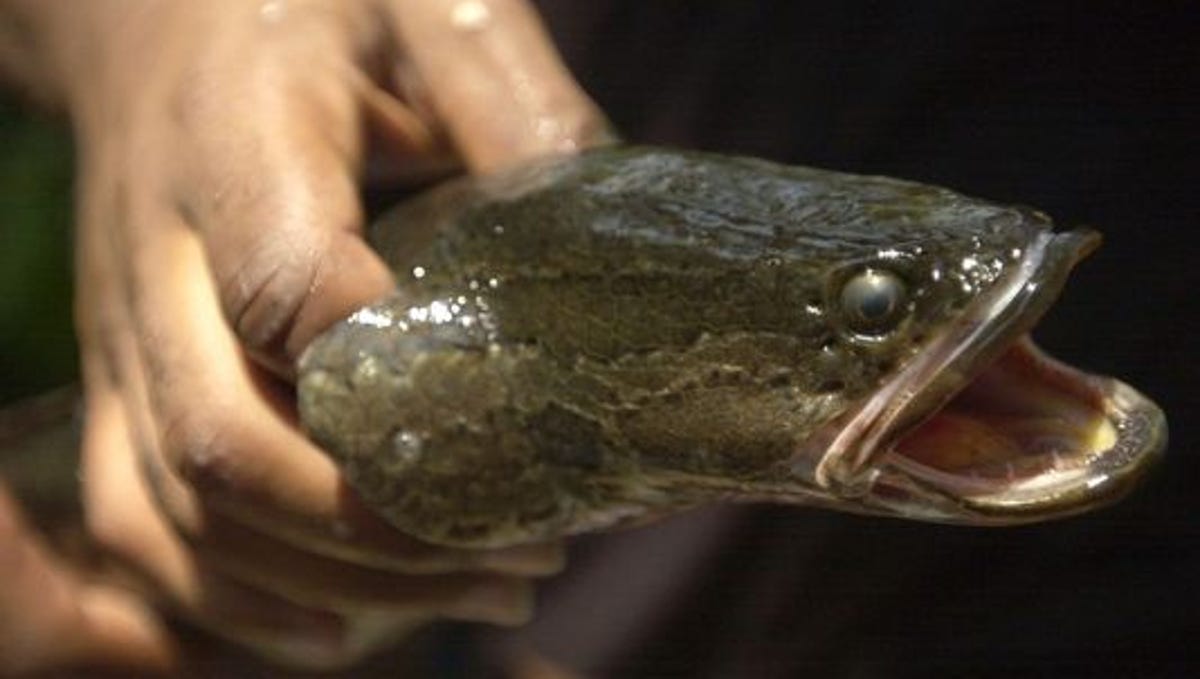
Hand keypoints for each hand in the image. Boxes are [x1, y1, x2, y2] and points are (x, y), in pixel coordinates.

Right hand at [17, 0, 608, 669]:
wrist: (158, 18)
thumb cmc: (309, 9)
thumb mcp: (428, 10)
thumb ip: (517, 106)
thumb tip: (617, 241)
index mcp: (237, 144)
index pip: (284, 286)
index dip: (386, 386)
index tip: (514, 441)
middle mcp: (157, 259)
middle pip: (228, 442)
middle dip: (382, 534)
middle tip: (527, 557)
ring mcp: (124, 334)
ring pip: (186, 512)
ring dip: (333, 586)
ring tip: (478, 597)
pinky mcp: (122, 380)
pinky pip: (144, 527)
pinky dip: (235, 603)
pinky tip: (346, 630)